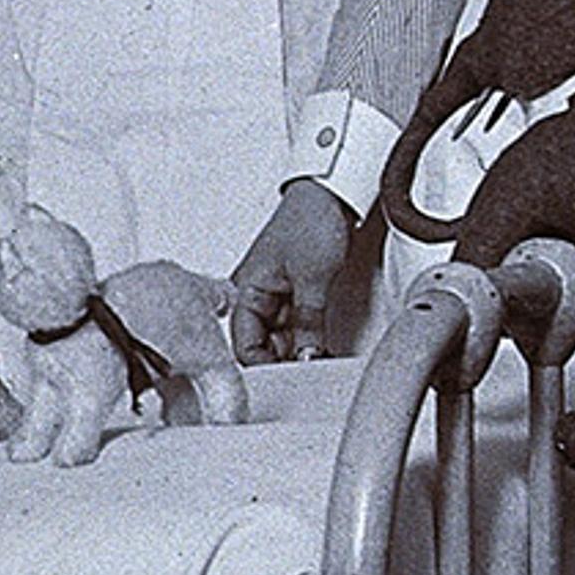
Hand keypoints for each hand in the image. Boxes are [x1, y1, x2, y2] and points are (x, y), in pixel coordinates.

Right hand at [231, 183, 354, 362]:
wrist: (332, 194)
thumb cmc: (310, 219)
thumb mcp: (312, 279)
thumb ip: (308, 322)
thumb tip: (308, 355)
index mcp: (246, 290)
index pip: (243, 345)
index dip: (263, 366)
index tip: (287, 380)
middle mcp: (255, 296)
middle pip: (260, 345)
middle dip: (282, 361)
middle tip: (307, 373)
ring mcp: (275, 296)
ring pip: (279, 339)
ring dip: (298, 351)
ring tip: (318, 359)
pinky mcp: (293, 294)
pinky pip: (295, 326)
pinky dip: (308, 338)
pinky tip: (321, 346)